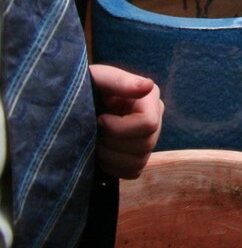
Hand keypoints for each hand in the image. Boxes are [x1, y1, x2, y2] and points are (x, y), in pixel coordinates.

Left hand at [88, 64, 163, 178]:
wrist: (75, 104)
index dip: (120, 128)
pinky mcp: (139, 156)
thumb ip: (120, 81)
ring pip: (139, 161)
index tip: (99, 120)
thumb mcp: (98, 79)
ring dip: (110, 157)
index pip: (148, 124)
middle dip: (112, 143)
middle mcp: (155, 119)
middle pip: (145, 145)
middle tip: (94, 133)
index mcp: (150, 99)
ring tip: (95, 143)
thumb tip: (148, 86)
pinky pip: (133, 172)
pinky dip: (113, 168)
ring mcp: (149, 140)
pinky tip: (101, 155)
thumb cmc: (87, 87)